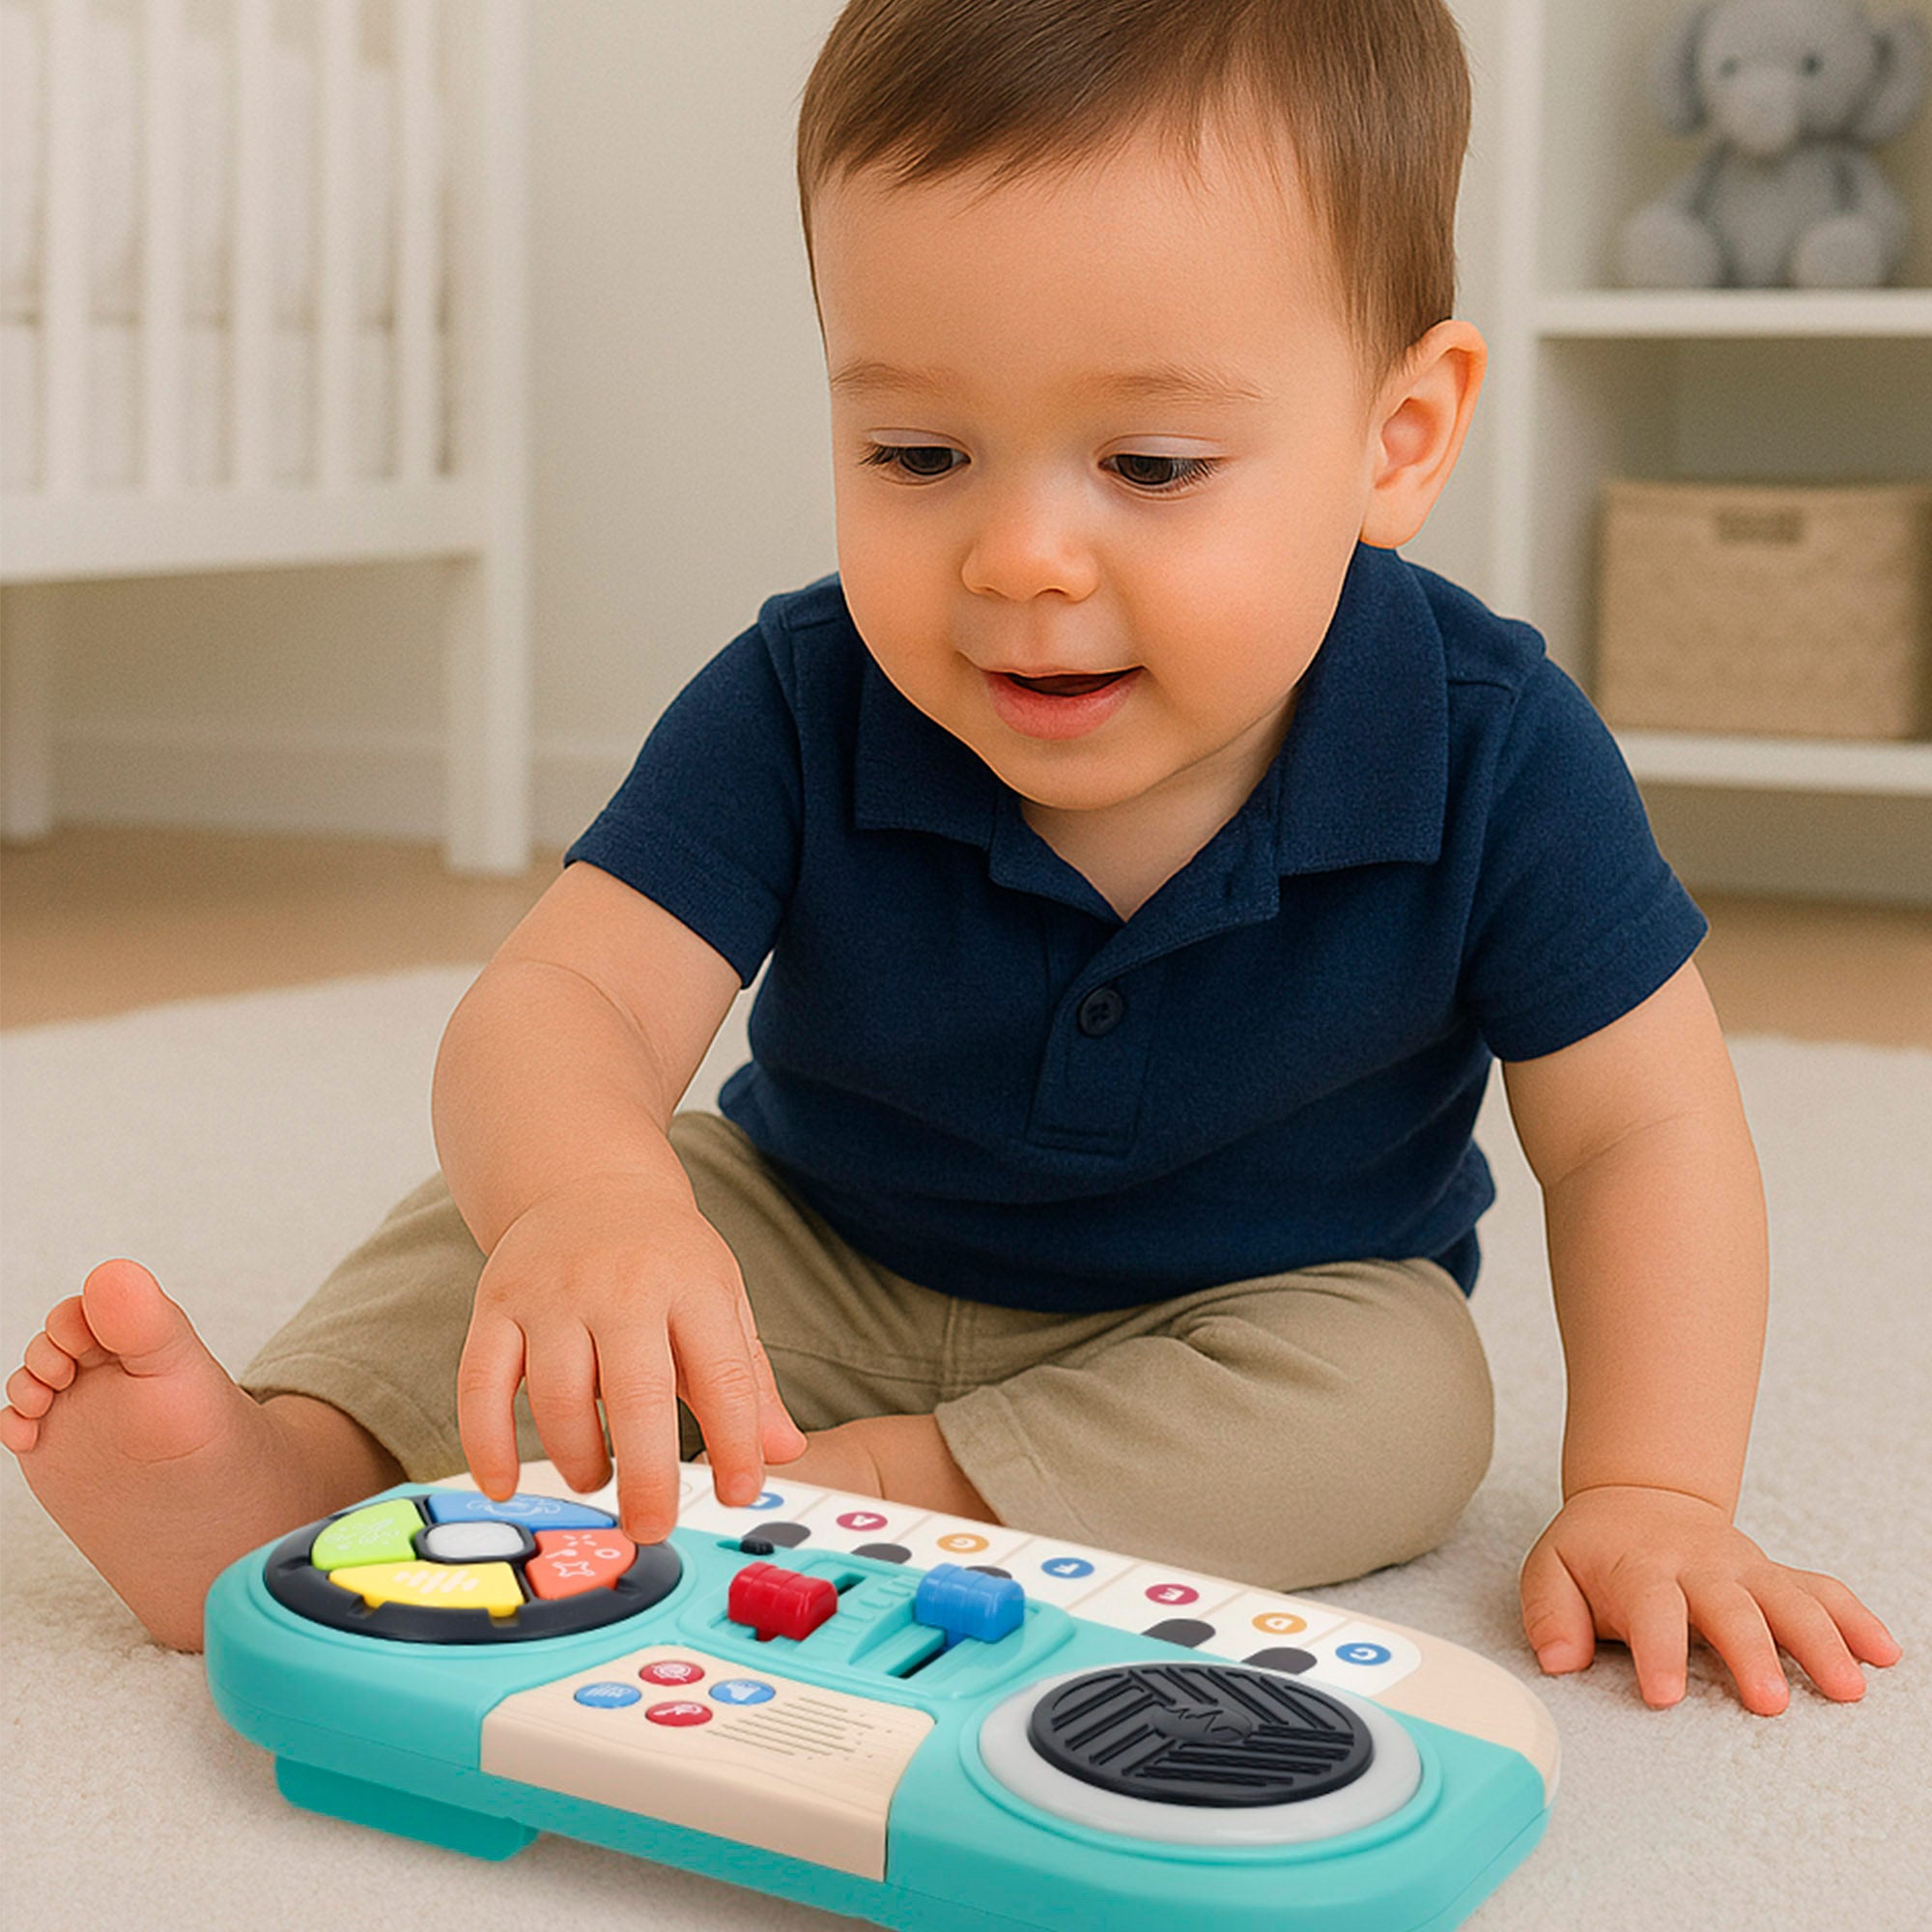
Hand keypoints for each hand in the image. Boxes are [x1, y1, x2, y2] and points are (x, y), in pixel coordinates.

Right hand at [455, 1171, 807, 1542]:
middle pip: (637, 1396)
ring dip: (579, 1460)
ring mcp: (553, 1293)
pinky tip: (505, 1484)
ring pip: (559, 1397)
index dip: (736, 1443)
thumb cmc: (665, 1255)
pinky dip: (487, 1444)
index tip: (738, 1493)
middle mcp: (622, 1285)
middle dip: (648, 1476)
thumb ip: (749, 1380)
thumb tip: (784, 1452)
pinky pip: (480, 1384)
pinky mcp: (496, 1303)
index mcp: (693, 1284)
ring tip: (597, 1480)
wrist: (587, 1179)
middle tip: (652, 1525)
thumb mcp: (722, 1299)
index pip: (724, 1376)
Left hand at [1519, 1484, 1901, 1713]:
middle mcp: (1699, 1568)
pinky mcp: (1774, 1575)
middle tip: (1770, 1703)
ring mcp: (1743, 1569)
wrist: (1639, 1497)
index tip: (1664, 1695)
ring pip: (1787, 1599)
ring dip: (1819, 1641)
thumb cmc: (1596, 1550)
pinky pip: (1821, 1590)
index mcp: (1641, 1569)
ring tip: (1847, 1688)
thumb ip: (1550, 1613)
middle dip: (1751, 1654)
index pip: (1650, 1609)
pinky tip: (1883, 1652)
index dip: (1657, 1650)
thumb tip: (1558, 1659)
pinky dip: (1854, 1618)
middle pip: (1730, 1608)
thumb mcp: (1551, 1568)